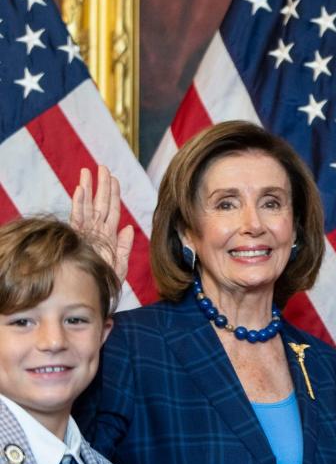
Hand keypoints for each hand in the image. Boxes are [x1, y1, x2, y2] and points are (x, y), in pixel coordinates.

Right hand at [70, 166, 133, 283]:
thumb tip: (129, 229)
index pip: (112, 211)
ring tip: (88, 172)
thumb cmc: (105, 283)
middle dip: (102, 186)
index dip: (114, 195)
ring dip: (88, 189)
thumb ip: (125, 247)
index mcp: (109, 237)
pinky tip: (80, 189)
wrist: (94, 296)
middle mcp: (97, 232)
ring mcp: (86, 234)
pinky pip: (78, 218)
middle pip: (100, 204)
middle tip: (103, 167)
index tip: (115, 179)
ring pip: (87, 207)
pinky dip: (79, 203)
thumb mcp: (120, 265)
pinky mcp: (77, 238)